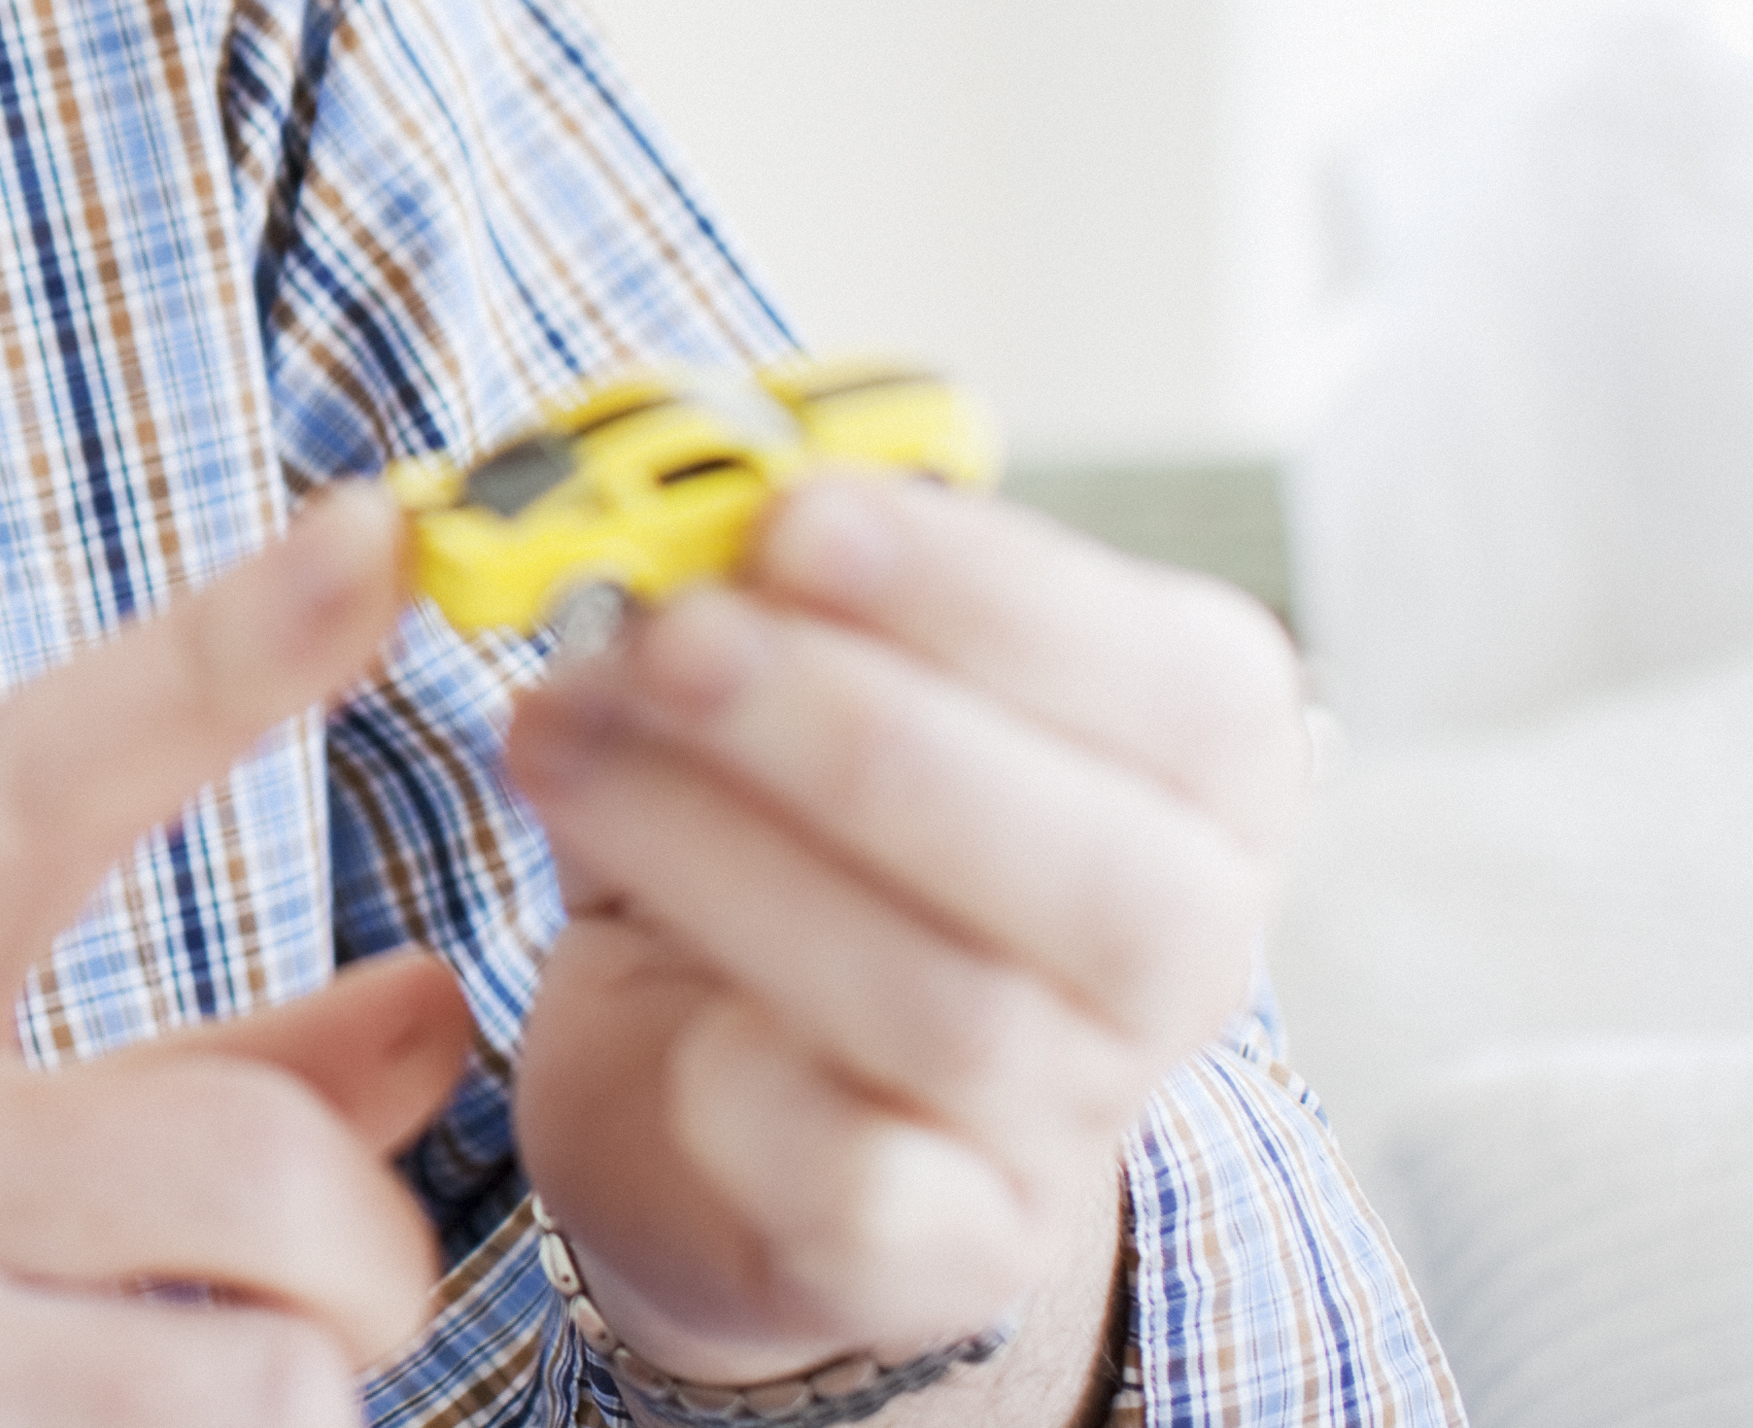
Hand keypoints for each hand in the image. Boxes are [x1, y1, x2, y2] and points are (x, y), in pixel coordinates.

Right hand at [0, 488, 464, 1426]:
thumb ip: (158, 1070)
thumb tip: (433, 1003)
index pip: (28, 781)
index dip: (217, 654)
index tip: (373, 526)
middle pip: (257, 1163)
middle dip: (358, 1250)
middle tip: (320, 1286)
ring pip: (264, 1377)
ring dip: (274, 1399)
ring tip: (145, 1386)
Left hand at [505, 472, 1305, 1400]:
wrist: (711, 1077)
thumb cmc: (775, 823)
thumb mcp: (787, 663)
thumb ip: (761, 579)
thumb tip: (654, 504)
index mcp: (1198, 775)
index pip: (1183, 690)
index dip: (987, 596)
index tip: (794, 517)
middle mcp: (1177, 956)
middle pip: (1099, 873)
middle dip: (856, 731)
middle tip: (668, 636)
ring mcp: (1070, 1122)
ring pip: (951, 1009)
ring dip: (726, 856)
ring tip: (554, 740)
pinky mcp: (941, 1249)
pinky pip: (869, 1185)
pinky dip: (744, 1084)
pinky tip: (633, 970)